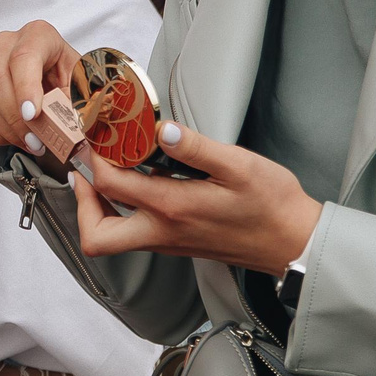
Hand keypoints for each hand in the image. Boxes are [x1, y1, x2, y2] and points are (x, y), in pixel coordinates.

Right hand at [0, 21, 83, 153]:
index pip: (24, 57)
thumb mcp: (83, 87)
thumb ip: (75, 103)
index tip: (33, 114)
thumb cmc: (70, 82)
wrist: (59, 87)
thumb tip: (65, 125)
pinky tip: (12, 137)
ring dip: (4, 129)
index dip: (26, 87)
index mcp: (38, 36)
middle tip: (35, 139)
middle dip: (14, 116)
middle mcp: (6, 45)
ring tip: (30, 142)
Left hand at [69, 121, 321, 276]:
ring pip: (111, 240)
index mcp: (173, 207)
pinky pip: (131, 236)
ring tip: (105, 173)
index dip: (93, 157)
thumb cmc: (272, 204)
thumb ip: (197, 148)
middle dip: (81, 203)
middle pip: (97, 236)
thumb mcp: (240, 165)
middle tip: (87, 170)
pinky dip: (119, 213)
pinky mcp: (175, 245)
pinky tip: (135, 186)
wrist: (294, 242)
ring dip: (96, 209)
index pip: (109, 184)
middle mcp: (162, 232)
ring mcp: (167, 243)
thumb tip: (162, 130)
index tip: (94, 135)